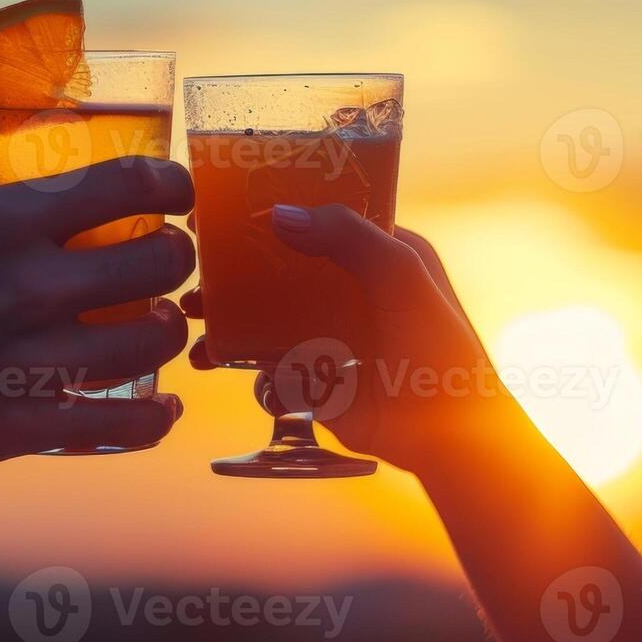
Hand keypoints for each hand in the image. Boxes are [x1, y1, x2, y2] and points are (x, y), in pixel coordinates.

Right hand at [0, 156, 195, 474]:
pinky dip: (157, 416)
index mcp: (4, 222)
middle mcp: (27, 285)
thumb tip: (6, 135)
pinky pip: (127, 423)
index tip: (175, 194)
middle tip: (166, 264)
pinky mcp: (27, 424)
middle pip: (160, 262)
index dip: (172, 185)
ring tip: (160, 326)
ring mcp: (30, 359)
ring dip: (169, 331)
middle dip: (176, 259)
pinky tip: (162, 404)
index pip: (128, 183)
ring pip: (155, 340)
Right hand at [183, 205, 492, 472]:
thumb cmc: (438, 347)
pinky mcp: (318, 382)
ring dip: (227, 315)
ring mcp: (333, 337)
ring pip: (267, 316)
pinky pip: (267, 365)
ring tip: (192, 316)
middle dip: (236, 267)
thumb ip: (347, 235)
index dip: (278, 210)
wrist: (449, 435)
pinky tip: (210, 359)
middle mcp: (353, 292)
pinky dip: (237, 360)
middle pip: (283, 268)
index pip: (322, 220)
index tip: (226, 206)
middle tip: (194, 266)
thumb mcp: (401, 273)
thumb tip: (280, 214)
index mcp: (382, 255)